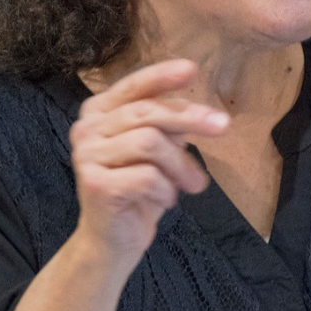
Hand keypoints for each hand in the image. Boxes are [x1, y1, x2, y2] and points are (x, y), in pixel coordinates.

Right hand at [69, 59, 228, 272]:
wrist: (114, 241)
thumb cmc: (139, 189)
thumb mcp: (160, 150)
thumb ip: (170, 125)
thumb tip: (202, 110)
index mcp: (99, 112)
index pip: (132, 85)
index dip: (161, 76)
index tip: (192, 69)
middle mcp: (87, 129)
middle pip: (147, 112)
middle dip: (190, 117)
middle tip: (224, 126)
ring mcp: (86, 156)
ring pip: (149, 143)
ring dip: (181, 165)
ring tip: (192, 184)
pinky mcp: (95, 184)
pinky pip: (147, 176)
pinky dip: (167, 190)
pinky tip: (165, 202)